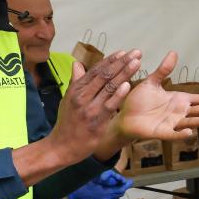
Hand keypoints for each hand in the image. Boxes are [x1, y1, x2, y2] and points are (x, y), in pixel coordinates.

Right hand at [49, 49, 139, 163]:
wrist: (62, 146)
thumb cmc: (67, 122)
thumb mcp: (67, 99)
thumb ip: (76, 81)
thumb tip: (76, 64)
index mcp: (77, 89)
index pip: (96, 70)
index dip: (111, 60)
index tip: (124, 52)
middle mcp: (82, 96)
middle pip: (105, 75)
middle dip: (122, 62)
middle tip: (136, 53)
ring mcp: (90, 108)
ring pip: (109, 87)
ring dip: (124, 73)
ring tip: (136, 63)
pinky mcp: (97, 121)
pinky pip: (110, 105)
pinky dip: (119, 94)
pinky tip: (128, 84)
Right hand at [66, 169, 130, 198]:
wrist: (75, 191)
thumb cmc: (85, 183)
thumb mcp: (98, 178)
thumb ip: (108, 178)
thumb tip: (117, 177)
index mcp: (106, 193)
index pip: (120, 190)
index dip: (125, 185)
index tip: (130, 181)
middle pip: (118, 194)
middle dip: (122, 188)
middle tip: (126, 183)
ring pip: (115, 198)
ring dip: (118, 192)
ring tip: (120, 186)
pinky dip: (113, 196)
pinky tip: (112, 192)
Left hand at [107, 51, 198, 149]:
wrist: (124, 116)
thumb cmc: (138, 101)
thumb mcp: (152, 82)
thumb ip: (163, 70)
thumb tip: (174, 53)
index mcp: (179, 100)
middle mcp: (179, 112)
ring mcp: (172, 123)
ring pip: (190, 122)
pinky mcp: (161, 132)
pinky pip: (173, 134)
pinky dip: (180, 134)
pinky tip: (189, 131)